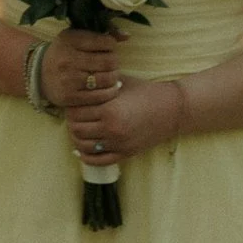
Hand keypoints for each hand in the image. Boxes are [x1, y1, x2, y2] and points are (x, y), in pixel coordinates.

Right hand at [36, 27, 124, 120]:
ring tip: (110, 75)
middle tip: (111, 64)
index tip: (107, 49)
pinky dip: (110, 92)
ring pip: (106, 79)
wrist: (39, 73)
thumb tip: (127, 36)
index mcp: (70, 39)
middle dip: (114, 63)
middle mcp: (68, 59)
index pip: (105, 42)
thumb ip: (102, 34)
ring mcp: (69, 79)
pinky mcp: (70, 97)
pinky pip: (100, 96)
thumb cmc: (64, 52)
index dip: (111, 46)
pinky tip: (109, 88)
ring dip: (114, 77)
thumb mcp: (77, 37)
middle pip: (108, 61)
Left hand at [69, 73, 184, 164]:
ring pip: (84, 146)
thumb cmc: (145, 91)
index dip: (70, 106)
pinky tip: (82, 149)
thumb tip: (77, 81)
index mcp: (109, 110)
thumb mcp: (119, 82)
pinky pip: (99, 161)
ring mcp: (119, 144)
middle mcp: (112, 129)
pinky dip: (86, 156)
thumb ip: (98, 83)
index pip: (75, 112)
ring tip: (78, 128)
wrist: (171, 109)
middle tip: (73, 115)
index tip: (72, 101)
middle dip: (71, 121)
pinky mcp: (126, 153)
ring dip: (77, 138)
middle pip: (76, 129)